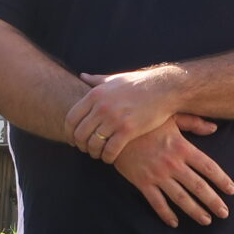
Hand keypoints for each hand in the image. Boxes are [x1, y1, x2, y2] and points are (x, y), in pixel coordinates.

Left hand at [67, 67, 181, 162]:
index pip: (71, 119)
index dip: (69, 133)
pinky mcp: (128, 130)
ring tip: (98, 154)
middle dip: (81, 145)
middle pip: (80, 134)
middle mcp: (102, 107)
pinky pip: (110, 150)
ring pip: (94, 144)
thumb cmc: (139, 83)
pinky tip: (110, 158)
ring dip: (94, 153)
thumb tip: (82, 76)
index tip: (73, 140)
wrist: (164, 88)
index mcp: (95, 94)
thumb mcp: (115, 79)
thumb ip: (96, 80)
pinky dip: (107, 157)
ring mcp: (114, 119)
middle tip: (86, 149)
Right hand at [111, 116, 233, 226]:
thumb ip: (194, 123)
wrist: (115, 130)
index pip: (208, 167)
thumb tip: (214, 128)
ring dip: (195, 211)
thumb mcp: (171, 117)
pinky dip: (166, 214)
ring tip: (206, 220)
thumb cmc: (145, 122)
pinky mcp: (142, 183)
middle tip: (224, 213)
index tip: (231, 190)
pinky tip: (174, 223)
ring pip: (180, 198)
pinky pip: (157, 203)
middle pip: (198, 187)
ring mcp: (157, 175)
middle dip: (213, 202)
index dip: (222, 180)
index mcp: (182, 148)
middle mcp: (172, 164)